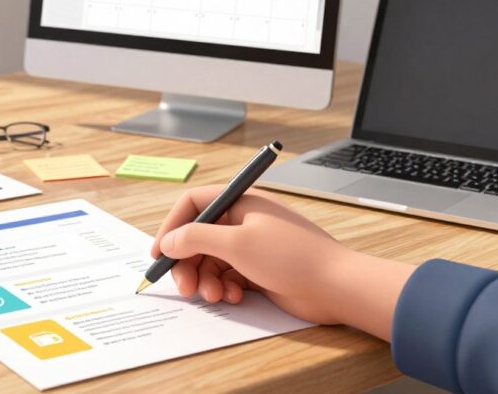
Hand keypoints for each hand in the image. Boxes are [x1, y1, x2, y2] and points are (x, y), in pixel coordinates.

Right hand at [150, 185, 414, 339]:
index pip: (194, 204)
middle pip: (199, 237)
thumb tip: (169, 241)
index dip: (172, 226)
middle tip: (184, 286)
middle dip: (188, 262)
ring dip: (206, 279)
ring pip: (212, 260)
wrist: (338, 286)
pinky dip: (224, 287)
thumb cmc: (293, 257)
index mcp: (240, 202)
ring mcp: (252, 245)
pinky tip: (233, 296)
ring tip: (214, 295)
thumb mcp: (236, 244)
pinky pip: (228, 275)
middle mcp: (244, 220)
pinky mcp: (259, 269)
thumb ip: (195, 239)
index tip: (159, 252)